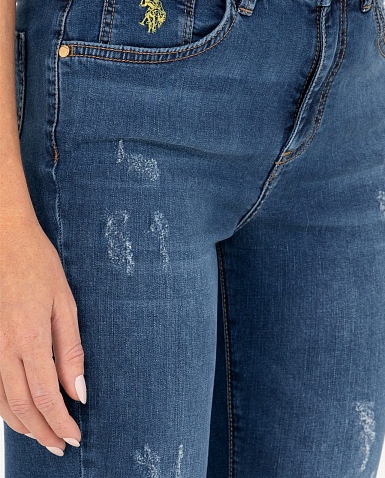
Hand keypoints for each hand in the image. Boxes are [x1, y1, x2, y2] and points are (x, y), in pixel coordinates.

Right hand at [0, 213, 84, 455]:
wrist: (4, 239)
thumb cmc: (37, 265)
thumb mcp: (64, 302)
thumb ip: (71, 349)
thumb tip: (78, 390)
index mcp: (29, 340)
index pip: (47, 398)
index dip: (60, 423)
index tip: (74, 436)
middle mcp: (3, 350)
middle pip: (22, 408)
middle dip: (43, 432)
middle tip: (60, 444)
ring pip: (2, 403)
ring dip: (22, 425)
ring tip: (41, 435)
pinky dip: (4, 407)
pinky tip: (16, 412)